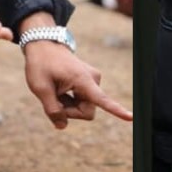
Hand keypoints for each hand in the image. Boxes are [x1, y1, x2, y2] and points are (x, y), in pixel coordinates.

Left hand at [18, 12, 132, 128]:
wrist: (43, 45)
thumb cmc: (41, 64)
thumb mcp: (40, 89)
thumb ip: (52, 110)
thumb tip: (62, 126)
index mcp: (82, 80)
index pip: (102, 100)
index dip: (116, 111)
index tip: (131, 117)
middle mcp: (93, 80)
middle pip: (86, 112)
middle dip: (69, 112)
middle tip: (52, 99)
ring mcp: (92, 80)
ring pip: (83, 107)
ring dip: (67, 105)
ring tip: (55, 89)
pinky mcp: (89, 82)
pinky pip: (81, 101)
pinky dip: (68, 100)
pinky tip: (59, 89)